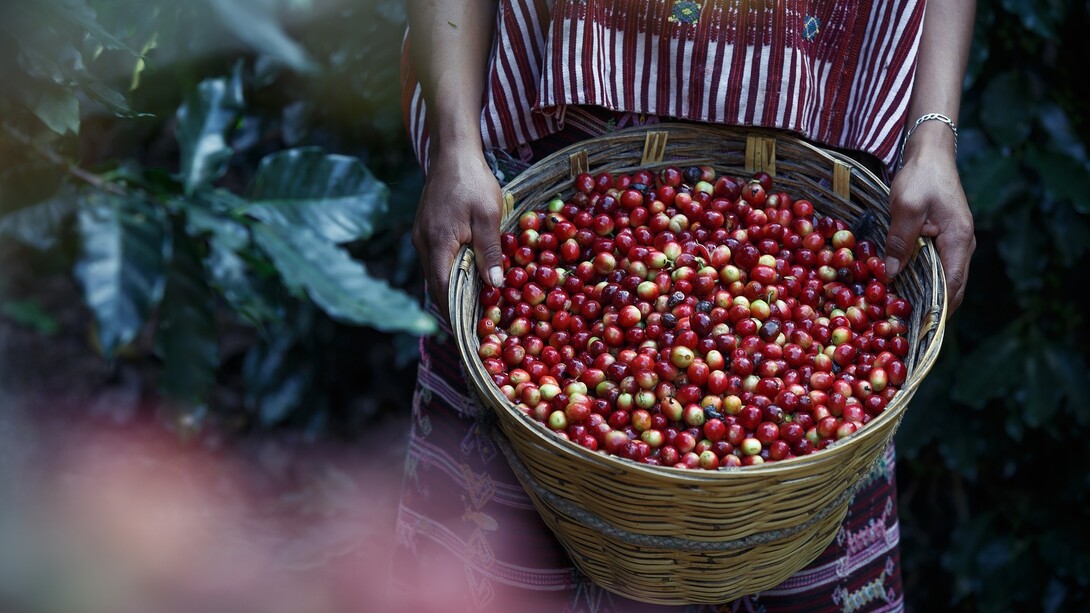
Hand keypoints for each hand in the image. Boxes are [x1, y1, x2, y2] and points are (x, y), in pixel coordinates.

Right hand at [411, 145, 504, 322]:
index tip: (465, 334)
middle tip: (473, 327)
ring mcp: (422, 236)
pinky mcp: (426, 229)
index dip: (453, 314)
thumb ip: (490, 252)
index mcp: (437, 244)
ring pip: (435, 272)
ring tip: (472, 308)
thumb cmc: (473, 181)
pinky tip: (466, 278)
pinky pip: (437, 259)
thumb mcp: (489, 216)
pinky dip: (450, 272)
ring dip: (452, 290)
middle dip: (453, 307)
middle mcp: (423, 243)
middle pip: (436, 284)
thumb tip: (494, 285)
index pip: (441, 290)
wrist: (453, 152)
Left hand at [885, 147, 975, 314]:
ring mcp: (955, 243)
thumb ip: (900, 241)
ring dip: (926, 296)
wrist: (931, 155)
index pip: (952, 285)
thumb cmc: (921, 178)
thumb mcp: (906, 208)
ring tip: (902, 314)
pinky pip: (936, 266)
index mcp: (958, 240)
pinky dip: (922, 280)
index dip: (938, 310)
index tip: (920, 328)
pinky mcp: (943, 239)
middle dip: (931, 309)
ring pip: (943, 278)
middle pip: (951, 287)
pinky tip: (902, 287)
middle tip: (906, 327)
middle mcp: (962, 246)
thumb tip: (891, 274)